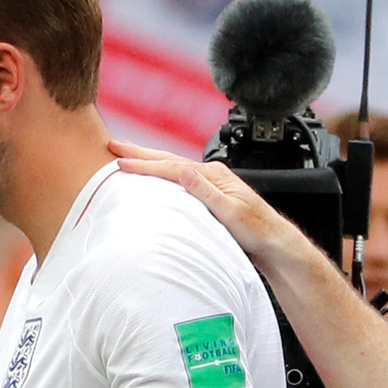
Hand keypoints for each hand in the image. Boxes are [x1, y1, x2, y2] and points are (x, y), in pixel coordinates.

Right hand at [109, 139, 304, 262]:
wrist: (273, 243)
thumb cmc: (257, 230)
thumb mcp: (231, 212)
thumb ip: (207, 192)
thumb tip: (185, 171)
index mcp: (213, 175)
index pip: (171, 168)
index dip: (144, 165)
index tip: (120, 162)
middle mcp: (211, 175)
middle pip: (168, 160)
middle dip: (140, 153)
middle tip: (113, 145)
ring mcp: (209, 185)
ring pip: (171, 168)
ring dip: (148, 161)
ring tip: (127, 156)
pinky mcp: (208, 197)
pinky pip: (177, 181)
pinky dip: (160, 175)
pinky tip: (153, 178)